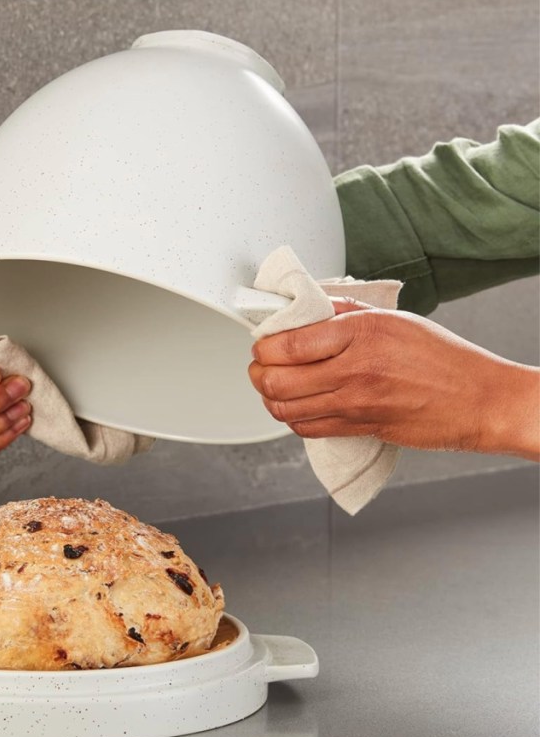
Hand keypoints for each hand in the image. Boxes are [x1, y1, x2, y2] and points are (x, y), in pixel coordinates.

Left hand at [248, 301, 539, 458]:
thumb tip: (305, 308)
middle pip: (276, 379)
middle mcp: (353, 370)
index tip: (263, 343)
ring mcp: (355, 403)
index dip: (263, 346)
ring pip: (285, 408)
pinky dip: (292, 418)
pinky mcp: (360, 428)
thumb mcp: (393, 318)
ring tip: (273, 385)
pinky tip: (297, 406)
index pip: (287, 344)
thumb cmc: (442, 357)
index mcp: (360, 333)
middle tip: (260, 365)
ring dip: (269, 397)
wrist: (479, 399)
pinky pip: (307, 429)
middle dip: (258, 372)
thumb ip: (344, 312)